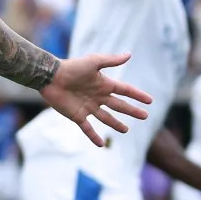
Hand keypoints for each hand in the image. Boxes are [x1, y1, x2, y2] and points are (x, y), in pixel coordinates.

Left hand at [39, 52, 153, 147]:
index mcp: (103, 84)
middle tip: (144, 116)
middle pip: (119, 105)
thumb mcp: (94, 62)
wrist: (51, 77)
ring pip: (106, 118)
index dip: (137, 95)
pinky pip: (88, 128)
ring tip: (126, 130)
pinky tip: (101, 144)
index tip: (149, 101)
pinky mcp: (77, 116)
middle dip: (132, 111)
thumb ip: (111, 61)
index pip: (125, 91)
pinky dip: (94, 136)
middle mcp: (98, 96)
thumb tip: (129, 54)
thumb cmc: (72, 67)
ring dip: (116, 124)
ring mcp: (88, 107)